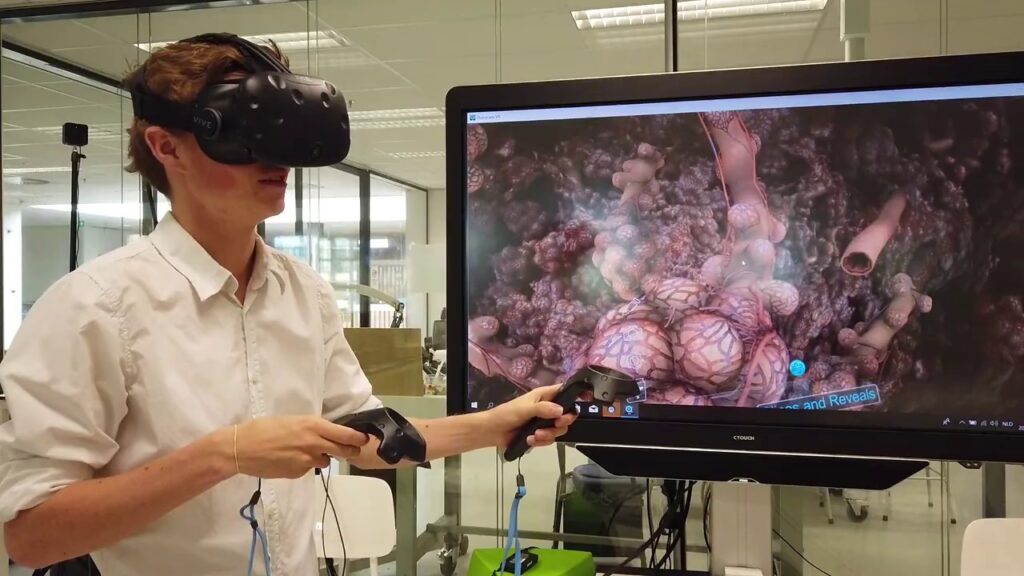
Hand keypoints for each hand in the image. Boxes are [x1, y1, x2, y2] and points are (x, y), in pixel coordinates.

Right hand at [222, 416, 370, 478]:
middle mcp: (314, 443)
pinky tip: (289, 459)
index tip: (364, 439)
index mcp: (314, 426)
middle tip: (351, 450)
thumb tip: (328, 432)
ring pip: (325, 461)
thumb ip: (312, 428)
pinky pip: (308, 469)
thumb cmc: (264, 429)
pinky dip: (304, 465)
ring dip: (321, 457)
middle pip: (345, 451)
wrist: (242, 448)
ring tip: (303, 451)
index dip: (359, 438)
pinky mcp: (298, 473)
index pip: (347, 435)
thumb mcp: (293, 421)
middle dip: (350, 451)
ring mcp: (307, 460)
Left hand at [490, 384, 576, 449]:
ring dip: (549, 434)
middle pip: (567, 414)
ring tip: (535, 435)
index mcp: (544, 396)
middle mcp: (548, 408)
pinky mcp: (540, 435)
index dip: (577, 393)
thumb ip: (543, 409)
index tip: (586, 398)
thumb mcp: (524, 408)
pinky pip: (550, 440)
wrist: (493, 432)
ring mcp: (544, 422)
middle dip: (563, 421)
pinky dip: (541, 442)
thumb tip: (561, 411)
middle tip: (556, 423)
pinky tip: (530, 440)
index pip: (565, 391)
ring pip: (559, 429)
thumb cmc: (506, 414)